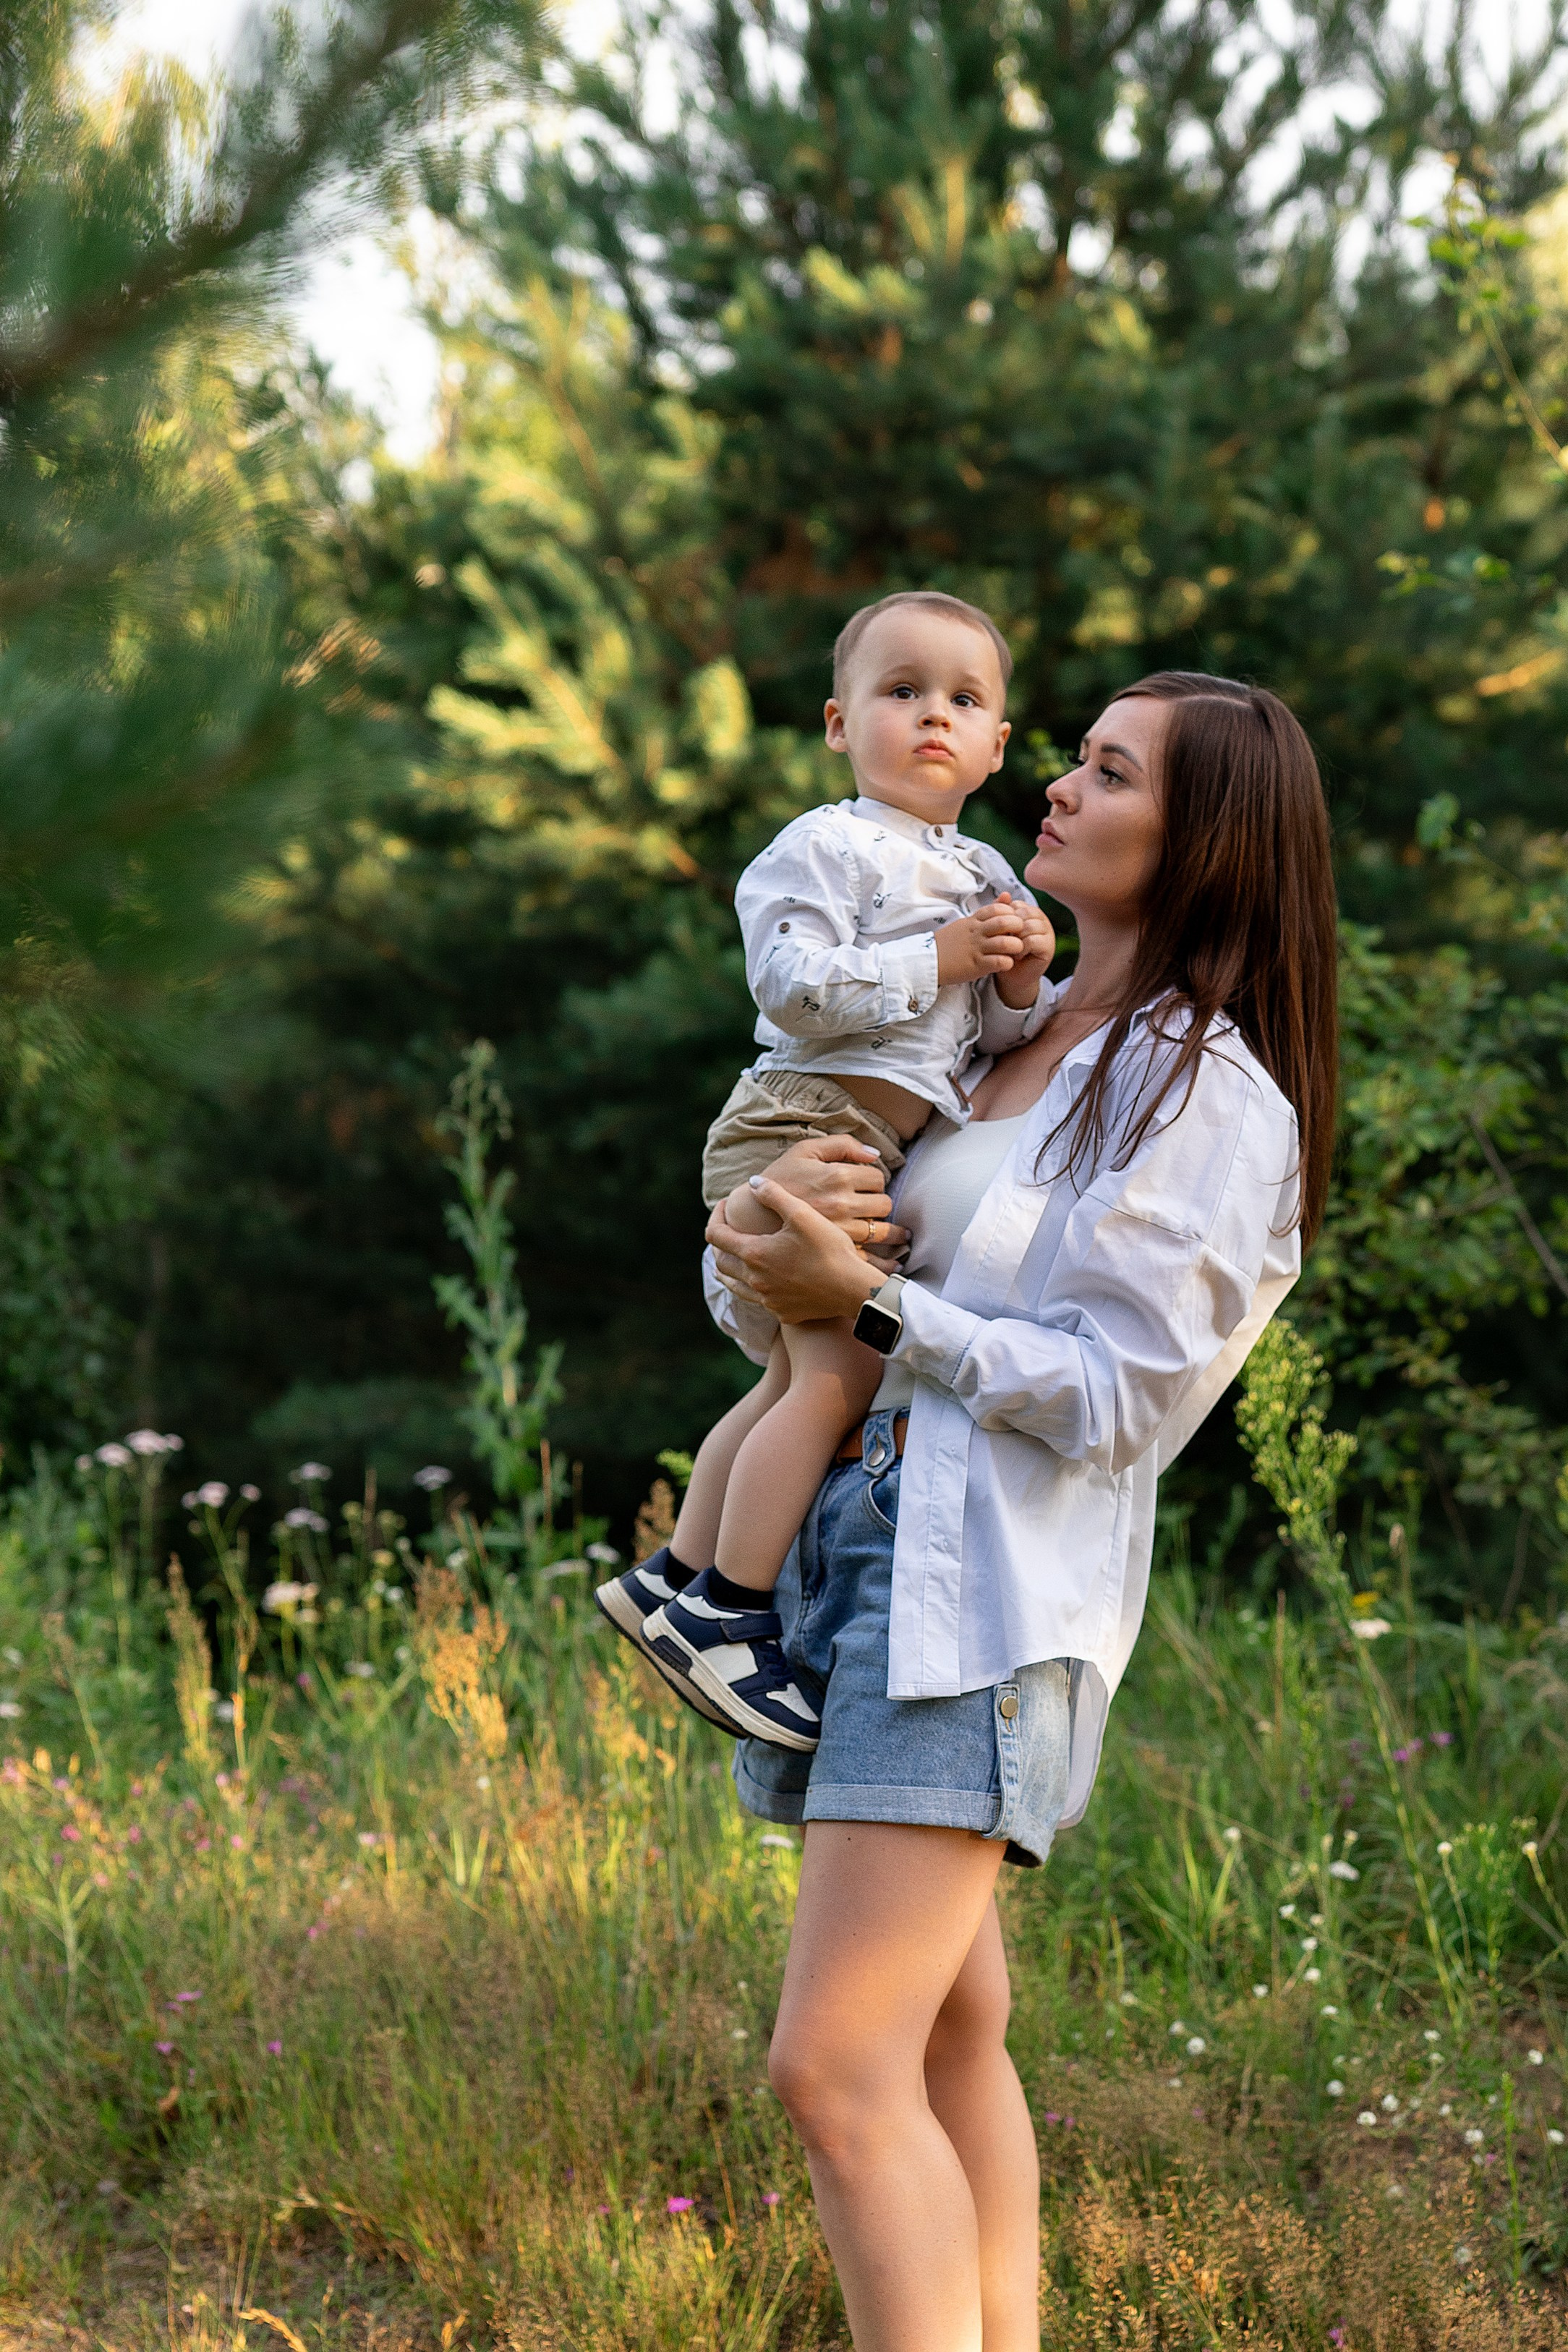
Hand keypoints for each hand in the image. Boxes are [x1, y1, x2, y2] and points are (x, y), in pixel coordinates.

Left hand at [707, 1185, 882, 1324]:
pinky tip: (765, 1277)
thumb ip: (773, 1194)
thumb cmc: (829, 1249)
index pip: (715, 1234)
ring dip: (731, 1268)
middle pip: (720, 1261)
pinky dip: (754, 1286)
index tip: (726, 1204)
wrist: (852, 1289)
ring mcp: (768, 1300)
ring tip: (736, 1255)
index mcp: (754, 1254)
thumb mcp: (802, 1214)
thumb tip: (752, 1183)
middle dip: (720, 1242)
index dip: (716, 1215)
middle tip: (728, 1229)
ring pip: (735, 1285)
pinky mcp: (783, 1313)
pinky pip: (758, 1300)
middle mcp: (755, 1281)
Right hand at [761, 1133, 908, 1256]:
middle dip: (880, 1202)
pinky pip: (872, 1260)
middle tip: (872, 1205)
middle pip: (884, 1203)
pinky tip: (893, 1263)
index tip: (866, 1184)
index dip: (874, 1179)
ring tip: (898, 1234)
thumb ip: (841, 1145)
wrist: (752, 1216)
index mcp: (837, 1176)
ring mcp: (840, 1230)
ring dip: (892, 1232)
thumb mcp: (804, 1151)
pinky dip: (886, 1262)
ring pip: (882, 1231)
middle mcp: (842, 1204)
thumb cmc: (779, 1179)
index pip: (877, 1177)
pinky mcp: (833, 1252)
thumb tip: (875, 1153)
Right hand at [934, 896, 1026, 986]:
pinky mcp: (975, 966)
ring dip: (1016, 947)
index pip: (999, 908)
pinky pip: (999, 962)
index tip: (1013, 922)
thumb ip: (988, 912)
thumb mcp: (967, 922)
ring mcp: (976, 949)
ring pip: (1006, 943)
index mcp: (974, 920)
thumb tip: (1006, 895)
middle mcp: (976, 932)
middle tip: (1020, 935)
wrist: (927, 961)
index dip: (1012, 913)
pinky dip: (1008, 963)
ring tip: (1016, 951)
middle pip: (1006, 922)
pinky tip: (1006, 964)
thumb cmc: (948, 943)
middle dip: (1019, 928)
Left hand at [993, 898, 1055, 1007]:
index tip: (1001, 931)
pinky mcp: (1049, 947)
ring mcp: (1048, 933)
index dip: (1006, 917)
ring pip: (1029, 926)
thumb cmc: (1005, 951)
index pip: (1017, 904)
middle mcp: (1042, 920)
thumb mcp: (1000, 928)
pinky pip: (1032, 940)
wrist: (1010, 974)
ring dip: (1016, 938)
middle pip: (1024, 914)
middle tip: (1006, 940)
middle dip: (1012, 927)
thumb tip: (1004, 894)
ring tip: (1012, 948)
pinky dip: (1022, 948)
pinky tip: (1017, 955)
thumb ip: (1002, 911)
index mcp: (1031, 912)